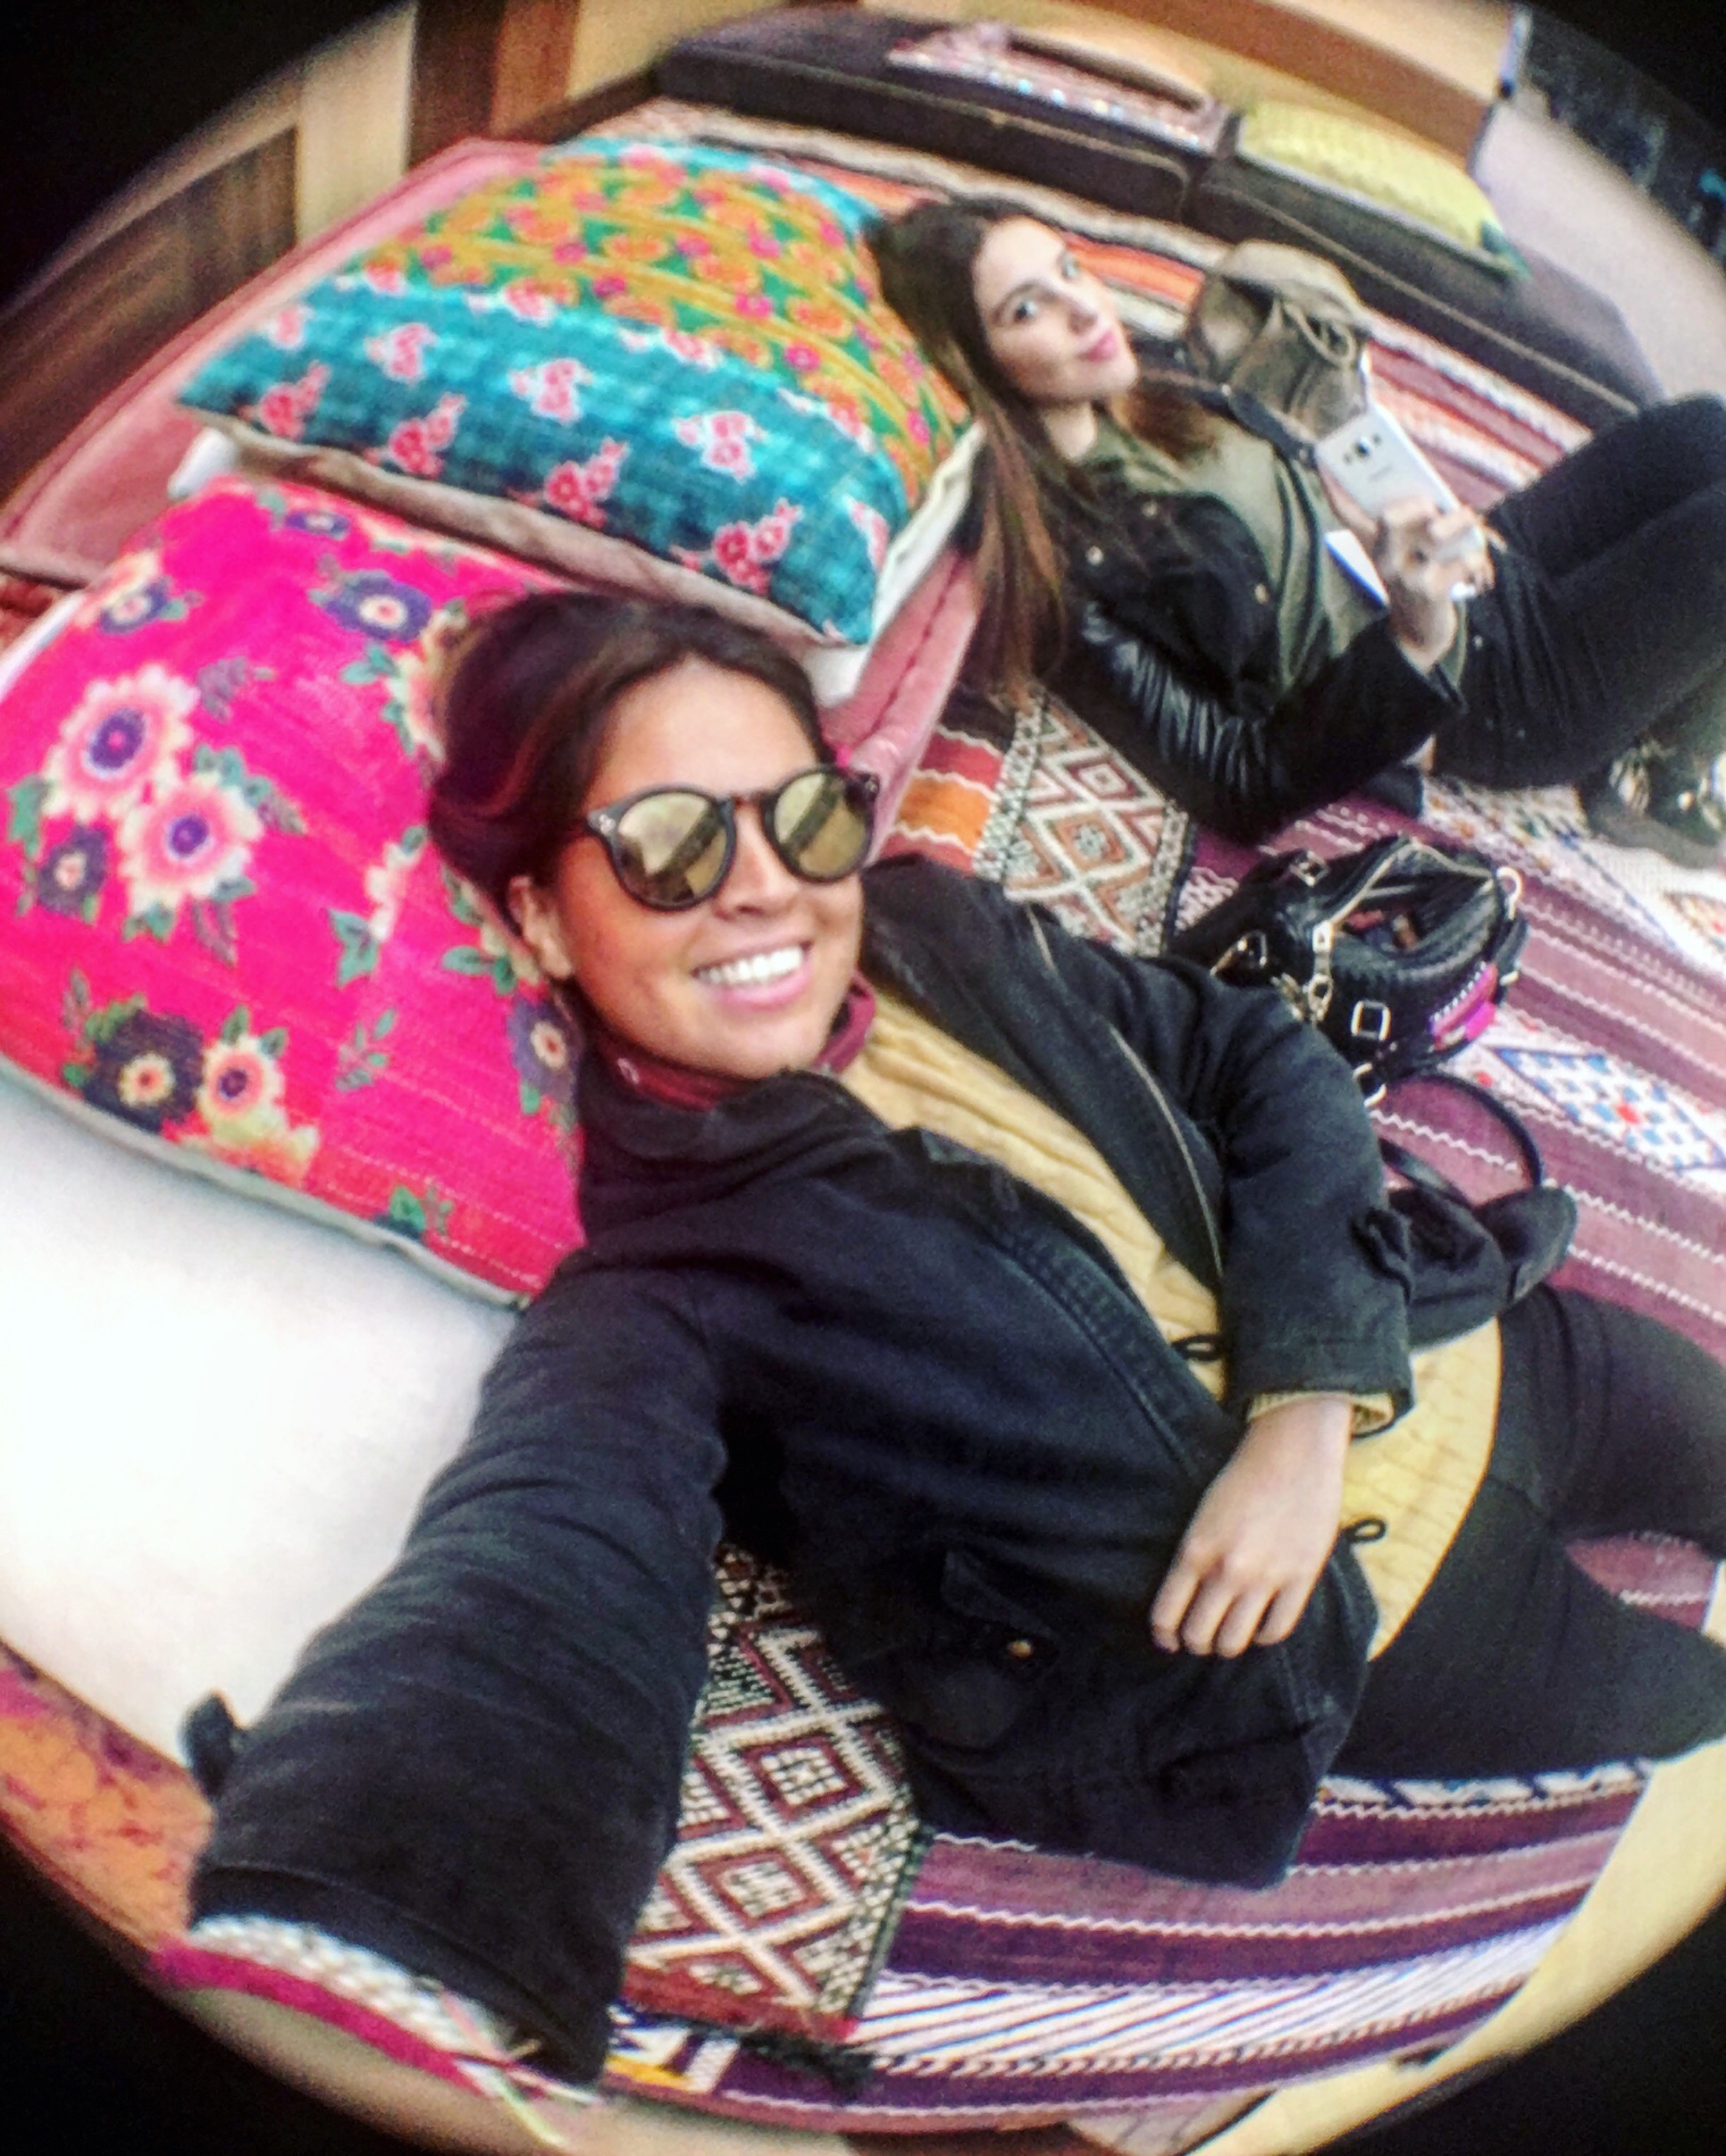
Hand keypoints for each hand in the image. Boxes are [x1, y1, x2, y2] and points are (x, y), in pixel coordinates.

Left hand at [1150, 1397, 1351, 1655]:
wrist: (1292, 1451)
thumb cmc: (1241, 1477)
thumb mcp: (1201, 1516)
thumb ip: (1193, 1558)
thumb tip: (1185, 1601)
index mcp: (1194, 1550)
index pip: (1166, 1615)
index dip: (1164, 1635)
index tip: (1168, 1640)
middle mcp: (1226, 1570)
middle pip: (1199, 1636)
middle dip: (1195, 1643)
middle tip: (1200, 1639)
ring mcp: (1265, 1578)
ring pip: (1235, 1642)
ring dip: (1227, 1646)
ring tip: (1228, 1639)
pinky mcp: (1300, 1579)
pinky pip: (1276, 1630)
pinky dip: (1263, 1636)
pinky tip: (1259, 1627)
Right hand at [1318, 475, 1491, 669]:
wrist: (1420, 630)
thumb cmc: (1419, 575)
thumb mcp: (1407, 548)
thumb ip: (1413, 520)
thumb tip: (1434, 498)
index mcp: (1373, 543)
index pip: (1346, 512)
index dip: (1333, 486)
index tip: (1322, 459)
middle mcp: (1382, 559)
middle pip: (1389, 517)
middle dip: (1417, 505)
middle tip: (1432, 505)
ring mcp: (1404, 577)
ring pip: (1436, 533)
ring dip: (1461, 521)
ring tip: (1470, 518)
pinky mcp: (1430, 593)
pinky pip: (1464, 560)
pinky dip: (1477, 559)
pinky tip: (1476, 568)